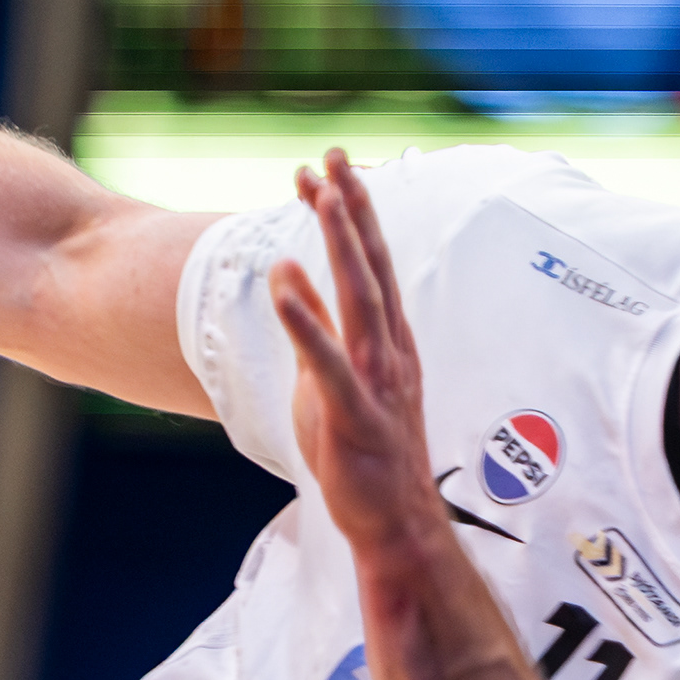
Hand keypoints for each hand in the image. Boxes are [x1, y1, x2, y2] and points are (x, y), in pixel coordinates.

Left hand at [270, 152, 449, 570]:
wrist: (393, 524)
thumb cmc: (361, 453)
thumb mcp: (328, 379)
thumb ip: (313, 325)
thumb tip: (290, 270)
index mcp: (386, 341)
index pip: (368, 264)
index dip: (349, 213)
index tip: (326, 167)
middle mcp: (388, 351)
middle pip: (371, 267)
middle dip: (352, 208)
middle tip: (335, 154)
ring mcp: (376, 382)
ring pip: (360, 301)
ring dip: (342, 245)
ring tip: (322, 195)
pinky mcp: (354, 416)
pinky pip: (328, 363)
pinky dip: (306, 321)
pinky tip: (285, 282)